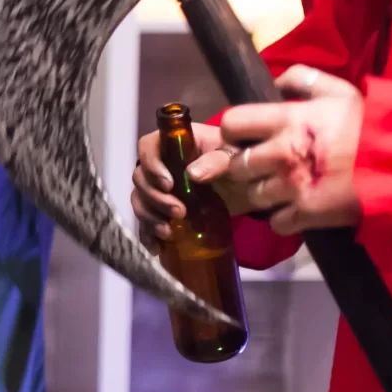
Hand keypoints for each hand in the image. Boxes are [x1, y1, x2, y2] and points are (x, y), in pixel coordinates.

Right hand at [131, 120, 239, 236]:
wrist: (252, 184)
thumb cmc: (241, 161)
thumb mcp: (233, 156)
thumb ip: (216, 160)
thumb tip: (193, 174)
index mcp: (174, 144)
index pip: (147, 148)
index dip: (152, 165)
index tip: (168, 185)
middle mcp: (161, 164)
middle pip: (141, 178)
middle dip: (155, 198)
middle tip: (179, 212)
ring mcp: (161, 188)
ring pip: (140, 200)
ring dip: (150, 217)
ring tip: (169, 233)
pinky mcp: (165, 209)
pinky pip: (146, 220)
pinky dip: (148, 234)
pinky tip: (157, 247)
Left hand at [196, 66, 365, 235]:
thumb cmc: (369, 124)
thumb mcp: (339, 91)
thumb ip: (301, 79)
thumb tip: (274, 84)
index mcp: (285, 119)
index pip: (231, 124)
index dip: (233, 131)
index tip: (243, 137)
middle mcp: (280, 153)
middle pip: (235, 164)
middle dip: (245, 165)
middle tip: (263, 165)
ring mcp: (292, 186)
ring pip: (253, 195)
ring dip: (264, 193)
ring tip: (282, 187)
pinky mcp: (307, 214)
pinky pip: (276, 222)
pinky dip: (283, 219)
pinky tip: (296, 209)